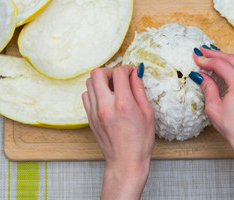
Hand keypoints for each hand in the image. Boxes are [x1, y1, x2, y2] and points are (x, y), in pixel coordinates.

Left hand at [82, 64, 154, 199]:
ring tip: (113, 89)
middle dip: (110, 71)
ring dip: (101, 81)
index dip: (127, 69)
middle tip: (120, 79)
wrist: (126, 163)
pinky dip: (95, 92)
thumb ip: (139, 90)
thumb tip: (136, 72)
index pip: (119, 73)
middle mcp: (105, 106)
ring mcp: (94, 112)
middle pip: (97, 73)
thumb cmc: (140, 141)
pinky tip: (106, 99)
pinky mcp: (89, 118)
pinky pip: (86, 96)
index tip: (132, 73)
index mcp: (123, 104)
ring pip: (89, 83)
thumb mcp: (147, 113)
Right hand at [192, 46, 233, 153]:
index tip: (197, 58)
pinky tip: (225, 67)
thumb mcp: (214, 108)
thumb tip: (200, 76)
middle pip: (232, 59)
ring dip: (225, 58)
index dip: (206, 60)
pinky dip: (233, 66)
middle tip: (202, 51)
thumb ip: (208, 87)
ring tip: (212, 56)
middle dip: (216, 53)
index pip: (221, 64)